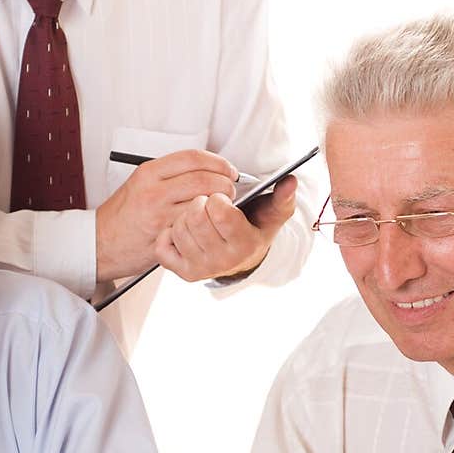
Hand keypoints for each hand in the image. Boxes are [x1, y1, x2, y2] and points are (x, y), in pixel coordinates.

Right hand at [96, 150, 237, 281]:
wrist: (100, 242)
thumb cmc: (122, 216)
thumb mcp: (139, 184)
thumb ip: (168, 175)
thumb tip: (206, 170)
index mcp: (148, 172)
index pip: (193, 158)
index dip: (217, 162)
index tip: (227, 169)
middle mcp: (154, 190)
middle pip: (203, 178)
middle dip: (225, 183)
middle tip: (229, 188)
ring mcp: (159, 214)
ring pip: (204, 202)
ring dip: (221, 204)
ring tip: (222, 206)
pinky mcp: (165, 235)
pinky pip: (196, 225)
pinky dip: (208, 222)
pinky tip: (209, 223)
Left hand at [156, 174, 297, 282]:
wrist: (242, 258)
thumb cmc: (253, 229)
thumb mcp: (272, 215)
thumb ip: (282, 197)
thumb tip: (290, 180)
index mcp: (245, 244)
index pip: (220, 212)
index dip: (218, 198)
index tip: (222, 198)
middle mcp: (223, 260)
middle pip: (195, 218)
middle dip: (199, 203)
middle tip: (206, 204)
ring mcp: (201, 269)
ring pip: (178, 228)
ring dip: (184, 217)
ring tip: (197, 218)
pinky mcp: (183, 272)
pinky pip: (163, 246)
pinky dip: (168, 235)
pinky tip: (183, 232)